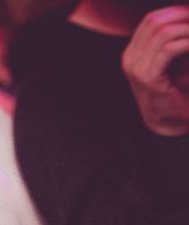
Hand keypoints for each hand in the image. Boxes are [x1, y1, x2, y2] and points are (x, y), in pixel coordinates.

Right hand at [122, 5, 188, 135]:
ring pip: (164, 32)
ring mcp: (135, 68)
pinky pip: (170, 49)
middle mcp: (130, 58)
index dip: (177, 12)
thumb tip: (188, 17)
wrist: (170, 123)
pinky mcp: (148, 78)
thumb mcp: (173, 62)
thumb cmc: (176, 92)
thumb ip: (175, 42)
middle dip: (184, 17)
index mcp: (133, 53)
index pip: (152, 20)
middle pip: (156, 21)